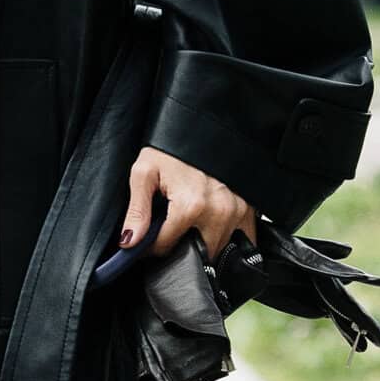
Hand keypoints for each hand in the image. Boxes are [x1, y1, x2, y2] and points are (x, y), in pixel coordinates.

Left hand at [121, 147, 255, 260]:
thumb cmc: (171, 148)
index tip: (147, 239)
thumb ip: (137, 211)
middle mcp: (218, 212)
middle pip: (195, 255)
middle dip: (180, 250)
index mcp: (190, 206)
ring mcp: (237, 212)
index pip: (166, 248)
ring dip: (202, 246)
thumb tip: (131, 242)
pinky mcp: (249, 210)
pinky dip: (226, 239)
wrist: (201, 125)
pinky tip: (211, 227)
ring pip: (217, 250)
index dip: (151, 247)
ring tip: (189, 227)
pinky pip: (241, 239)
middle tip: (169, 232)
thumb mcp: (144, 173)